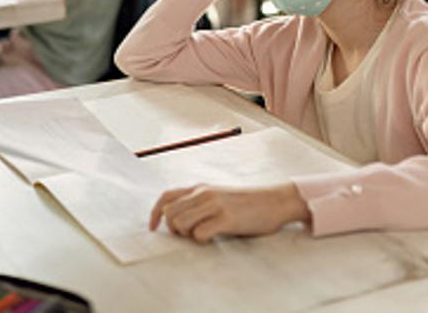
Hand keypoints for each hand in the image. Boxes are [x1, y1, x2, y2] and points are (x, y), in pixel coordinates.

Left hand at [149, 183, 309, 242]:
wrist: (275, 200)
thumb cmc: (247, 203)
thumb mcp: (219, 196)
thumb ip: (199, 202)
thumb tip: (178, 220)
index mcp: (200, 187)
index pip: (166, 197)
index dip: (154, 214)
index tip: (153, 228)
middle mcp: (203, 193)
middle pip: (170, 213)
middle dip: (173, 228)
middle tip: (188, 234)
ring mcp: (215, 205)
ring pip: (180, 224)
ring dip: (187, 235)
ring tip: (203, 234)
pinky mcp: (226, 219)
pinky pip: (199, 234)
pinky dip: (201, 240)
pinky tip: (214, 237)